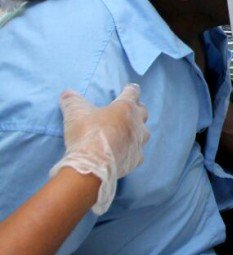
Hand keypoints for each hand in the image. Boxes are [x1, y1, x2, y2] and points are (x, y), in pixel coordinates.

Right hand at [50, 84, 150, 214]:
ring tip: (129, 132)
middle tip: (129, 110)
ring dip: (137, 130)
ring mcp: (138, 142)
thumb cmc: (86, 135)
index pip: (133, 92)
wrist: (92, 166)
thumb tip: (67, 93)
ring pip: (144, 132)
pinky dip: (133, 151)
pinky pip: (138, 152)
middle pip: (142, 111)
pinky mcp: (136, 158)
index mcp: (125, 108)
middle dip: (136, 109)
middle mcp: (137, 123)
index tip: (130, 88)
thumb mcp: (75, 113)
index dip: (130, 89)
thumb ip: (72, 101)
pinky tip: (126, 152)